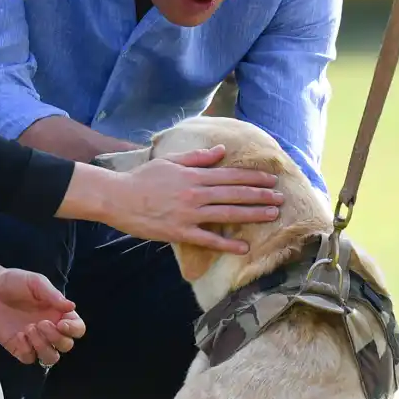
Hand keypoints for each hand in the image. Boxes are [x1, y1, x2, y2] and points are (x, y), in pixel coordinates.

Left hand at [0, 264, 84, 365]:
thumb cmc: (14, 281)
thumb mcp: (36, 282)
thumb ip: (53, 295)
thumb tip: (71, 307)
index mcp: (59, 313)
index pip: (77, 329)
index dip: (73, 329)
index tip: (61, 323)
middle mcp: (50, 329)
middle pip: (66, 346)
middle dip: (56, 338)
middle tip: (41, 323)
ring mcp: (34, 340)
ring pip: (50, 357)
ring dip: (43, 346)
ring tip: (29, 329)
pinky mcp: (18, 347)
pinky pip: (29, 358)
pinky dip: (27, 350)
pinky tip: (18, 335)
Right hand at [105, 145, 282, 253]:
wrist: (117, 197)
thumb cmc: (141, 178)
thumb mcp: (169, 161)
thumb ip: (197, 158)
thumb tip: (220, 151)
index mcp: (193, 175)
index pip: (231, 175)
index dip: (253, 177)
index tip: (271, 179)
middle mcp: (195, 193)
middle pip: (235, 193)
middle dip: (261, 195)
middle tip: (281, 197)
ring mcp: (189, 214)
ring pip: (228, 213)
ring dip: (253, 214)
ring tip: (272, 215)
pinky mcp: (180, 232)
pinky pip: (208, 239)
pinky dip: (227, 244)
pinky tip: (244, 247)